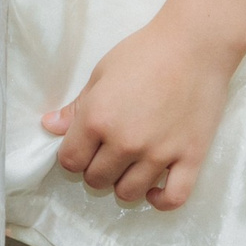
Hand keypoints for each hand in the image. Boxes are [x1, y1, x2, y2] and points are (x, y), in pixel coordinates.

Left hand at [40, 13, 238, 210]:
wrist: (195, 44)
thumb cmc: (144, 52)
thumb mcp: (102, 73)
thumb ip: (76, 106)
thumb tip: (50, 127)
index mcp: (97, 119)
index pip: (70, 161)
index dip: (72, 156)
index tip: (83, 148)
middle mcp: (125, 142)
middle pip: (97, 180)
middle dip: (96, 169)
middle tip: (107, 152)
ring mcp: (159, 154)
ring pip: (128, 193)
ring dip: (123, 183)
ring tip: (129, 165)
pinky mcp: (190, 158)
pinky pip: (173, 198)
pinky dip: (160, 200)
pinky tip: (153, 189)